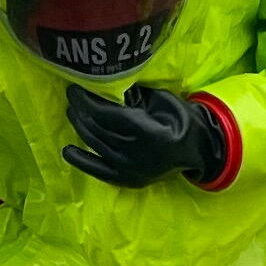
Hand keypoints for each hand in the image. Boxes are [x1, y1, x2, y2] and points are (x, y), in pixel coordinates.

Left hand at [63, 83, 231, 189]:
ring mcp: (129, 169)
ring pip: (95, 144)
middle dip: (81, 110)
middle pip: (97, 129)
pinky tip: (67, 151)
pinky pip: (98, 170)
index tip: (75, 87)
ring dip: (80, 126)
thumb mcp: (160, 100)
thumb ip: (132, 97)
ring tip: (72, 111)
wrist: (197, 149)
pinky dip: (81, 160)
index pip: (106, 115)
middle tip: (72, 96)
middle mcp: (134, 153)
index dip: (87, 101)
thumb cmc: (180, 118)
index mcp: (145, 131)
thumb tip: (103, 86)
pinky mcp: (126, 180)